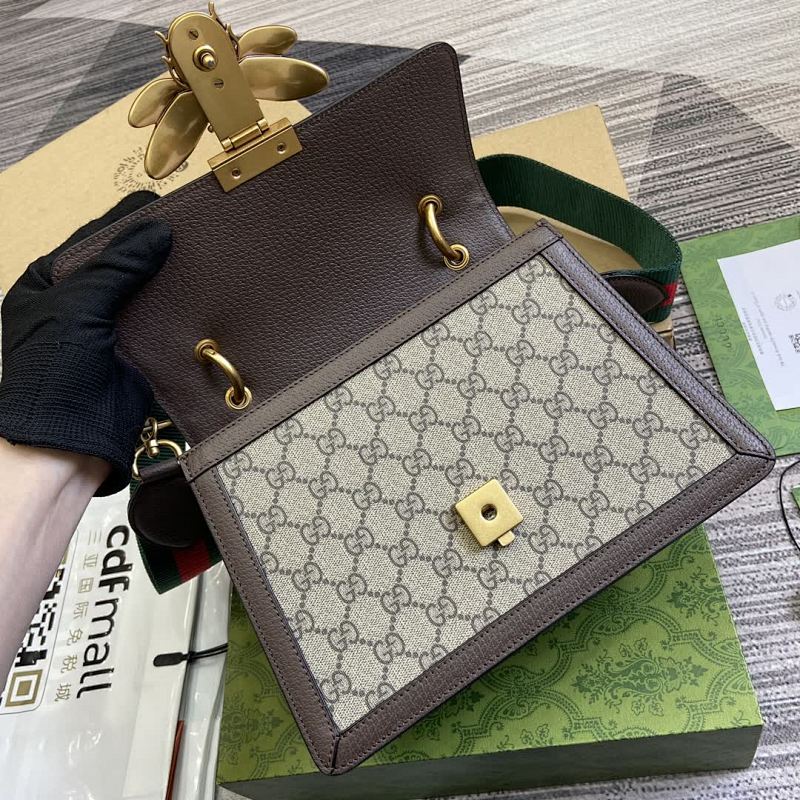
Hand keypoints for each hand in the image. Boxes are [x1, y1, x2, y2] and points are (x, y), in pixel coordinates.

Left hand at [0, 193, 171, 494]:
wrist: (70, 439)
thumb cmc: (56, 368)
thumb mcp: (79, 307)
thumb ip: (117, 267)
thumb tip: (158, 230)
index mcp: (46, 286)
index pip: (88, 243)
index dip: (122, 224)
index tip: (159, 205)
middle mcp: (76, 304)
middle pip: (117, 265)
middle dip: (149, 249)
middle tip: (189, 227)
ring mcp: (107, 329)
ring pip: (140, 292)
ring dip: (166, 277)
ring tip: (202, 253)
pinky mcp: (136, 352)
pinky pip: (157, 321)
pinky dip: (176, 307)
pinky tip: (201, 291)